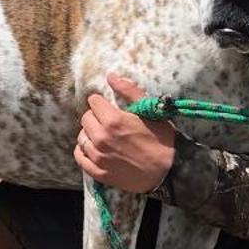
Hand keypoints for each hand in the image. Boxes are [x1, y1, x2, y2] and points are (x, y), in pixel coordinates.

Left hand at [74, 75, 176, 193]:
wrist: (168, 172)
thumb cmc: (162, 140)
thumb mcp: (150, 111)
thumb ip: (129, 91)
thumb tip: (110, 76)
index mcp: (113, 120)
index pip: (93, 101)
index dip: (102, 102)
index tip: (110, 107)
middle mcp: (101, 138)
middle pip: (85, 118)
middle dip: (96, 116)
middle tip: (108, 121)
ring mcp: (98, 157)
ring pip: (81, 137)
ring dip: (90, 133)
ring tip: (103, 136)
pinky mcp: (99, 172)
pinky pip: (80, 158)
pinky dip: (83, 151)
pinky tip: (93, 149)